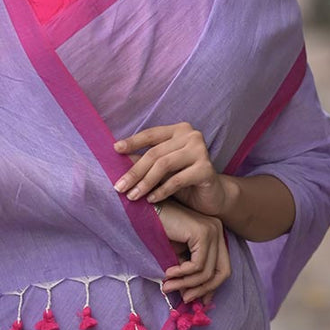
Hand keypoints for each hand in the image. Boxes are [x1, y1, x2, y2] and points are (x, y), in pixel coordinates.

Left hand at [113, 123, 227, 217]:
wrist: (214, 196)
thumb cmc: (185, 180)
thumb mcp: (164, 168)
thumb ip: (148, 160)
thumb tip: (119, 158)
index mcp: (179, 130)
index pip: (151, 134)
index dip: (132, 142)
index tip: (115, 150)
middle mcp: (191, 136)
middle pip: (155, 153)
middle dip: (135, 171)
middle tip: (120, 186)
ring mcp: (201, 150)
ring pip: (164, 165)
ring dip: (145, 182)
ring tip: (133, 196)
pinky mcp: (206, 169)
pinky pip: (177, 180)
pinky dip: (161, 190)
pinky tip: (151, 199)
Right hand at [157, 201, 230, 303]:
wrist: (144, 211)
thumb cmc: (158, 231)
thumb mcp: (178, 256)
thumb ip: (190, 273)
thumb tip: (197, 298)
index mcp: (215, 234)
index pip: (222, 268)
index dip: (210, 287)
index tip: (196, 300)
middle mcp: (218, 230)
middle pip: (223, 271)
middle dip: (202, 289)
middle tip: (184, 298)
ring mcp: (212, 230)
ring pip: (207, 272)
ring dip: (186, 284)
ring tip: (168, 286)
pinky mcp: (203, 233)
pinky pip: (197, 265)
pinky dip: (182, 274)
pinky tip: (168, 272)